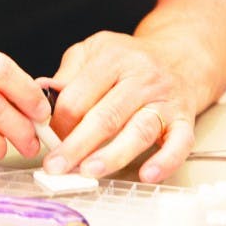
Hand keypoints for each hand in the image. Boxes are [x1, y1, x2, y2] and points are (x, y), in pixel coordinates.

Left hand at [41, 31, 195, 182]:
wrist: (181, 55)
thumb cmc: (130, 59)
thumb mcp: (94, 51)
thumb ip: (68, 74)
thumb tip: (41, 93)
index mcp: (112, 59)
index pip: (79, 95)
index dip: (59, 122)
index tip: (47, 141)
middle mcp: (141, 77)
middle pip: (105, 116)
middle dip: (77, 145)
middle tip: (57, 166)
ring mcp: (164, 99)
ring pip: (138, 131)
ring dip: (112, 155)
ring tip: (89, 172)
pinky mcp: (185, 118)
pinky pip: (180, 143)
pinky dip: (165, 161)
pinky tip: (148, 175)